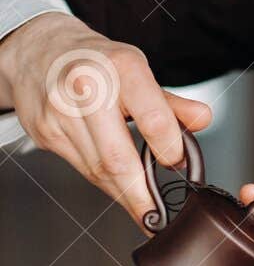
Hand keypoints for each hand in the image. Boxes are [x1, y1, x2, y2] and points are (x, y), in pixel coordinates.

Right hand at [0, 12, 211, 223]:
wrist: (39, 49)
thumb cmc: (96, 61)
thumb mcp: (137, 70)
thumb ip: (171, 102)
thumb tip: (203, 119)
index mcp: (121, 66)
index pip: (153, 119)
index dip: (170, 150)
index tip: (178, 166)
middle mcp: (87, 86)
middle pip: (118, 157)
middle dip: (141, 195)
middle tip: (157, 217)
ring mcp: (60, 111)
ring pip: (98, 169)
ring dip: (123, 192)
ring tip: (142, 205)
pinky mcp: (45, 131)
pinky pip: (81, 167)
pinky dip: (103, 181)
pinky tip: (116, 183)